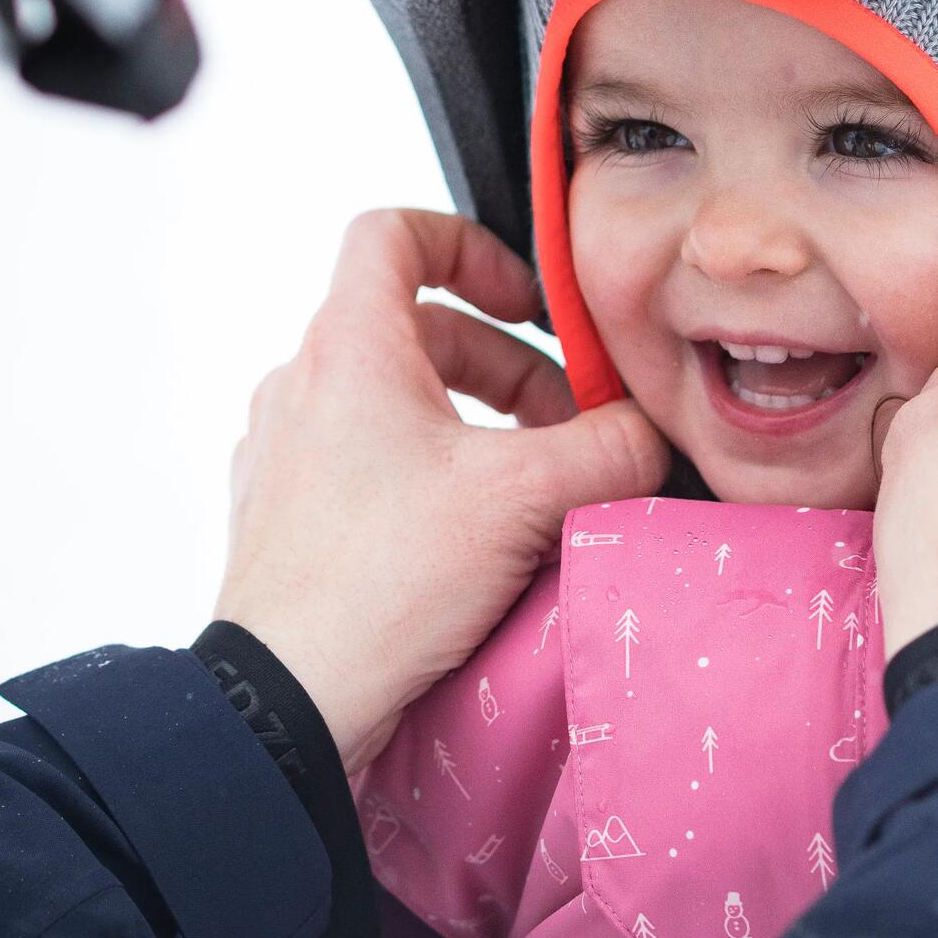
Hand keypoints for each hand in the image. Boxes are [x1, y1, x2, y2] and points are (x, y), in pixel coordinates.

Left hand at [217, 209, 665, 771]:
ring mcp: (286, 455)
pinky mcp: (287, 521)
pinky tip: (476, 540)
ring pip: (396, 404)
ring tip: (533, 486)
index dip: (472, 246)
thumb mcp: (524, 500)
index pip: (395, 233)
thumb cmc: (379, 585)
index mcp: (347, 345)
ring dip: (474, 427)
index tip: (528, 302)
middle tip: (568, 424)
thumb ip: (608, 448)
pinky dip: (429, 479)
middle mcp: (305, 386)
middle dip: (507, 369)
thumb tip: (651, 433)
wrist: (286, 704)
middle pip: (419, 331)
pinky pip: (367, 467)